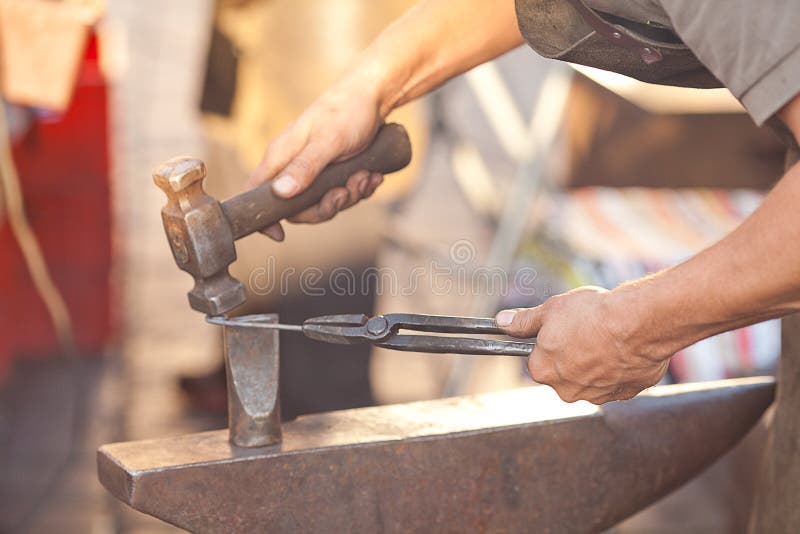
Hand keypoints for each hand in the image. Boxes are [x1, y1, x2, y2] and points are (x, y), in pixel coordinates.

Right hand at [248, 77, 386, 240]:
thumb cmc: (347, 112)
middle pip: (297, 209)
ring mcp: (314, 171)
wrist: (374, 96)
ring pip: (323, 203)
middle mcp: (293, 166)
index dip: (264, 217)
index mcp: (281, 156)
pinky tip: (372, 175)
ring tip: (365, 177)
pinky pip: (342, 194)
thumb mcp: (328, 141)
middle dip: (326, 207)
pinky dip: (359, 189)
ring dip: (349, 196)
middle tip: (345, 191)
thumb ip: (304, 167)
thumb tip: (280, 193)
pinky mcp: (333, 173)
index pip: (255, 192)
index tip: (279, 234)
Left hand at [495, 286, 671, 403]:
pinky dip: (619, 367)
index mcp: (543, 371)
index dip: (548, 342)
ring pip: (591, 377)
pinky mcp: (625, 394)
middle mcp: (567, 391)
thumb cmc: (591, 314)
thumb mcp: (550, 310)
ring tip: (608, 337)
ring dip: (597, 361)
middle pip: (564, 372)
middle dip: (572, 354)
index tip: (561, 329)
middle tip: (586, 330)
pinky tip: (624, 347)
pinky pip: (616, 380)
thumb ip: (524, 321)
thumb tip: (501, 322)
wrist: (638, 323)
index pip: (538, 359)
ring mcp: (598, 395)